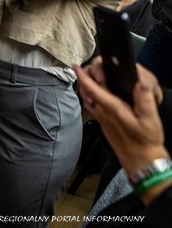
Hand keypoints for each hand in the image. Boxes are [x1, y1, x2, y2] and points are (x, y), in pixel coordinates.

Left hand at [75, 58, 167, 175]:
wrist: (141, 161)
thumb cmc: (145, 142)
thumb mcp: (150, 120)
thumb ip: (144, 100)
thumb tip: (140, 82)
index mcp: (113, 109)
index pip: (94, 89)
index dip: (84, 77)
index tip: (76, 66)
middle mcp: (103, 113)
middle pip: (87, 92)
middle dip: (83, 78)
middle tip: (83, 68)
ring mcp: (102, 119)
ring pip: (87, 99)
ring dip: (84, 87)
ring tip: (85, 77)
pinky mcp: (104, 124)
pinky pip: (92, 107)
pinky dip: (89, 97)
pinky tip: (93, 95)